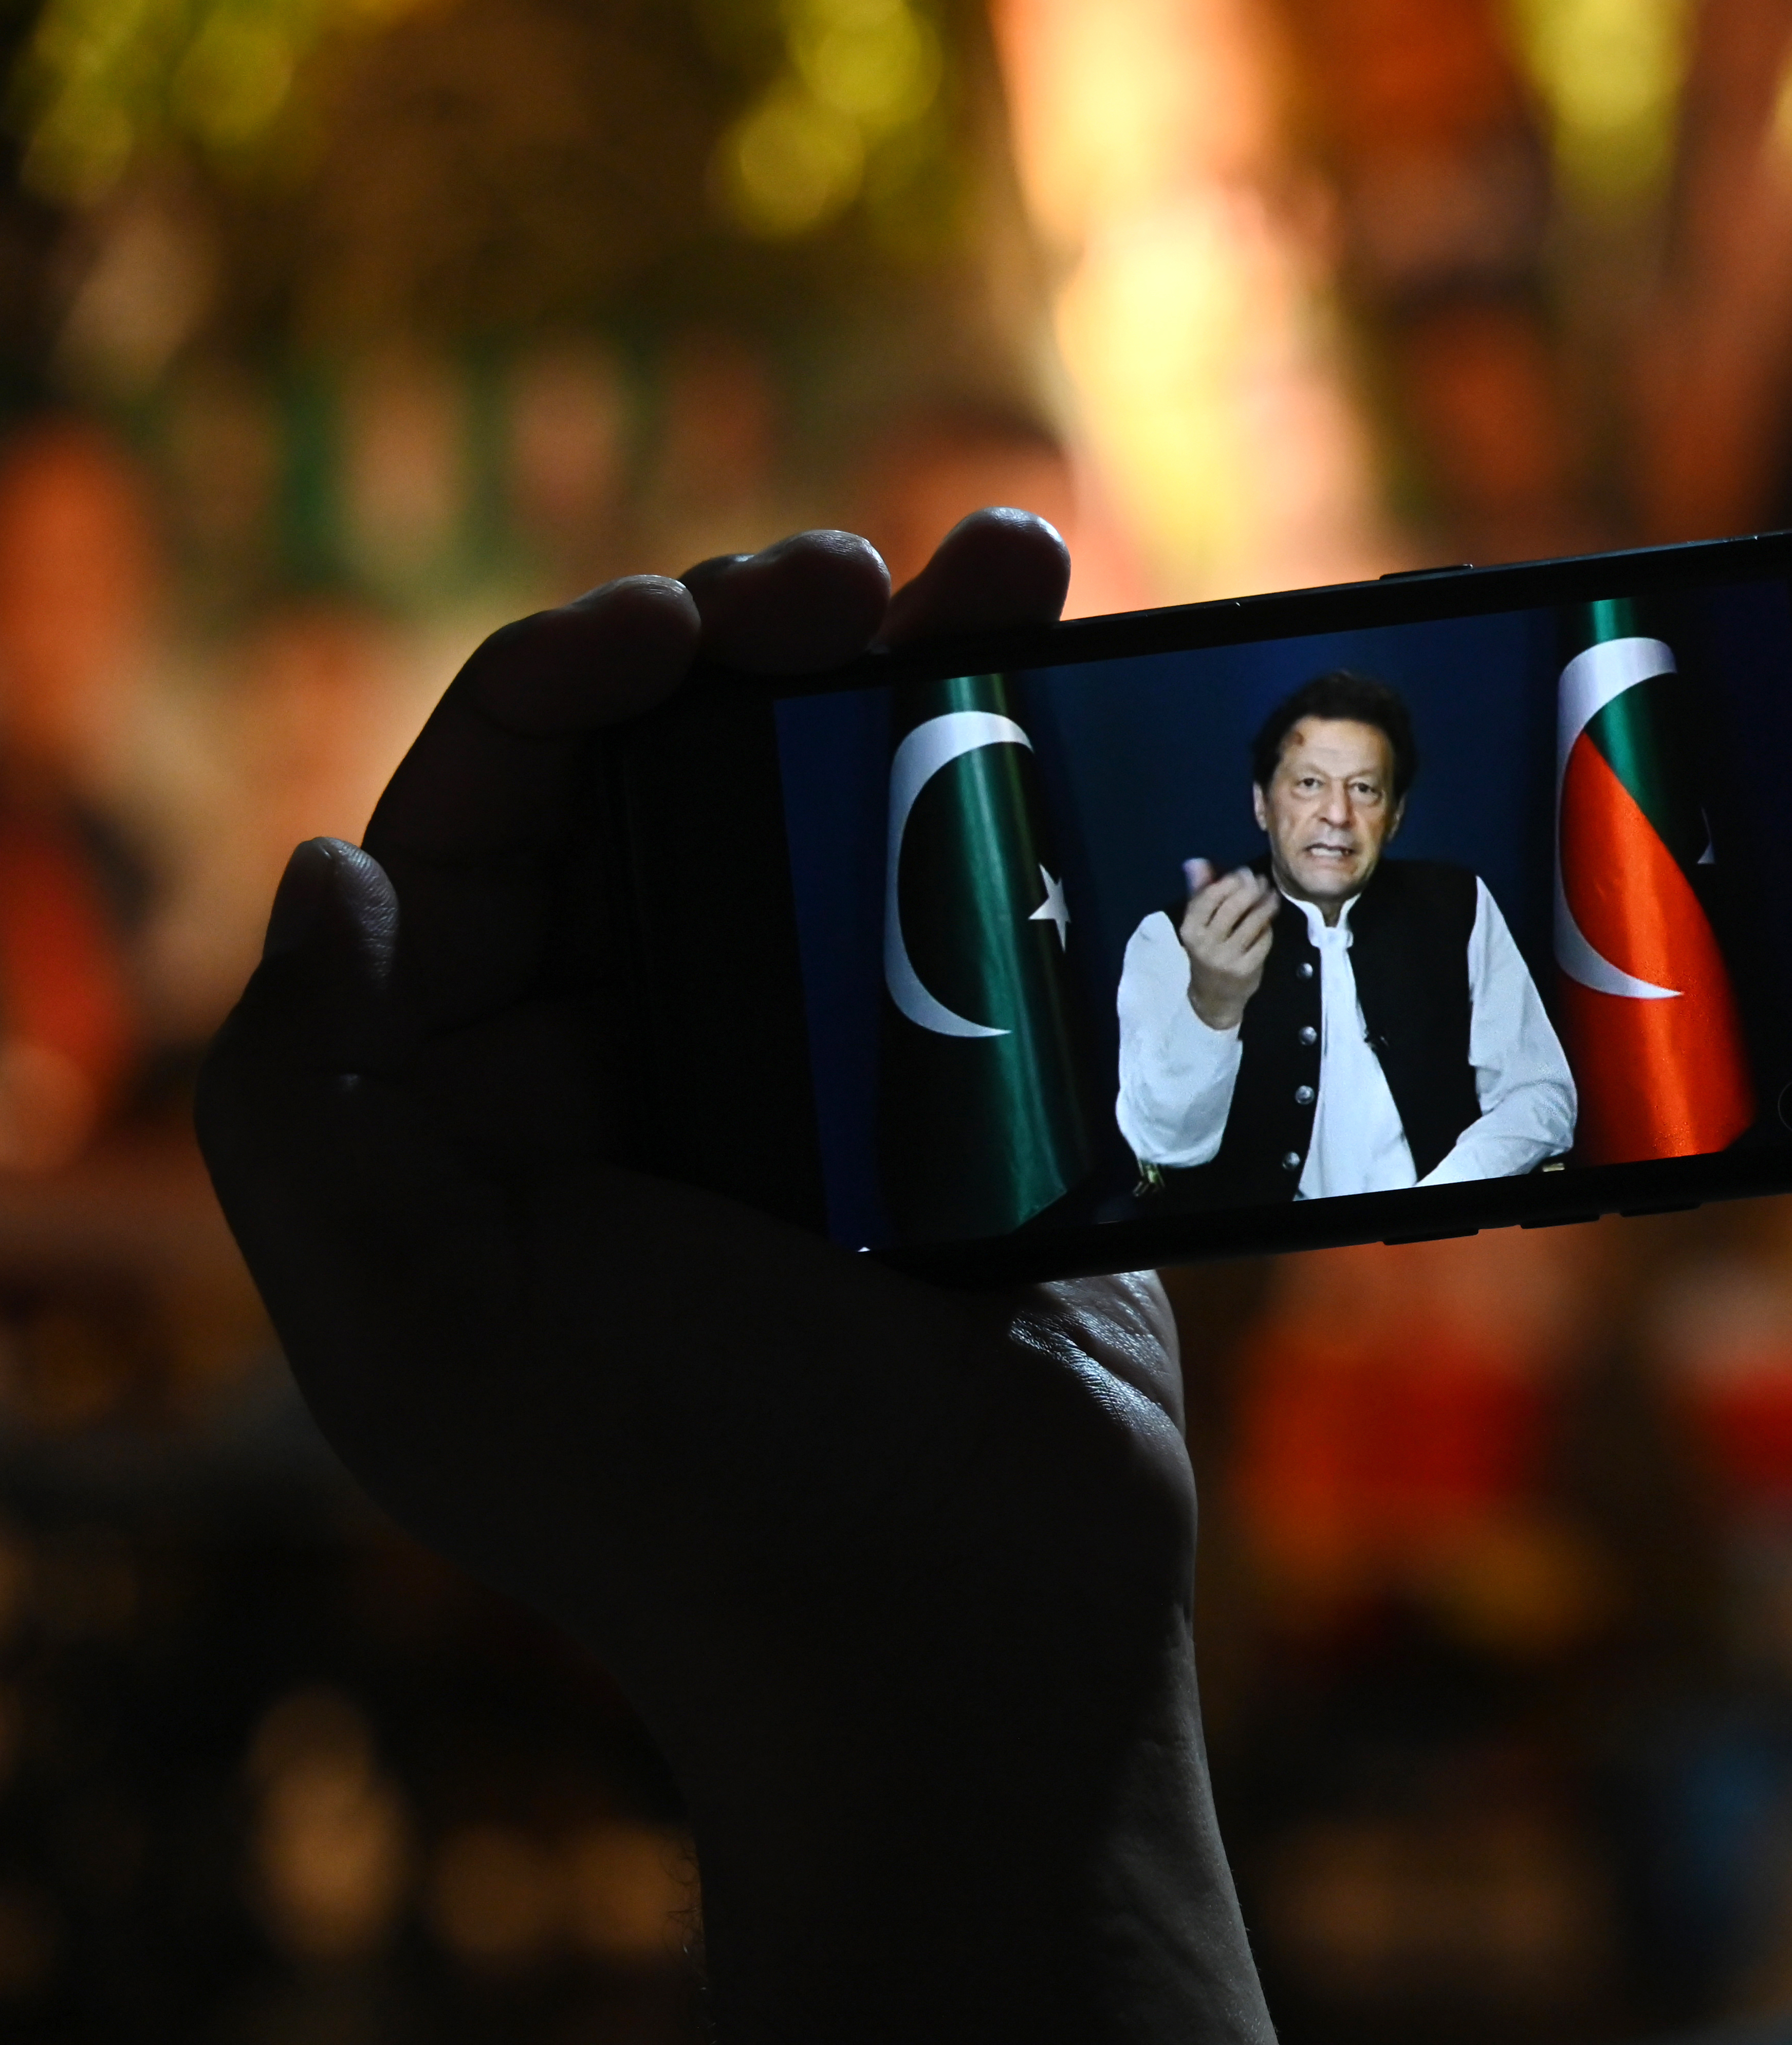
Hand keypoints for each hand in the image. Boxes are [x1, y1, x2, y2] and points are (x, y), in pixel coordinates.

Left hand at [194, 511, 1271, 2042]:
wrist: (968, 1640)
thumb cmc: (694, 1502)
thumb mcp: (429, 1333)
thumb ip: (311, 1107)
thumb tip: (325, 866)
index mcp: (469, 1107)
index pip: (478, 825)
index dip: (560, 686)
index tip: (681, 628)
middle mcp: (627, 1066)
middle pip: (668, 782)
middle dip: (747, 646)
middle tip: (852, 578)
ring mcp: (808, 1073)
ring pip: (833, 813)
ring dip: (906, 670)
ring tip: (1002, 558)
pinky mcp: (966, 1097)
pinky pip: (973, 899)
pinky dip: (1018, 784)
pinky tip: (1072, 680)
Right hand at [1178, 860, 1276, 1030]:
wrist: (1213, 996)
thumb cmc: (1207, 951)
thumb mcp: (1198, 925)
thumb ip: (1199, 893)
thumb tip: (1195, 862)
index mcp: (1190, 929)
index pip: (1210, 896)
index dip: (1230, 880)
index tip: (1243, 872)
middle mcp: (1205, 944)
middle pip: (1233, 906)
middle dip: (1251, 889)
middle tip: (1261, 881)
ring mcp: (1226, 958)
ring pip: (1252, 921)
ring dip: (1266, 904)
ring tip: (1271, 895)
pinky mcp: (1246, 969)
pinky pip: (1263, 940)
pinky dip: (1268, 927)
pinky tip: (1269, 920)